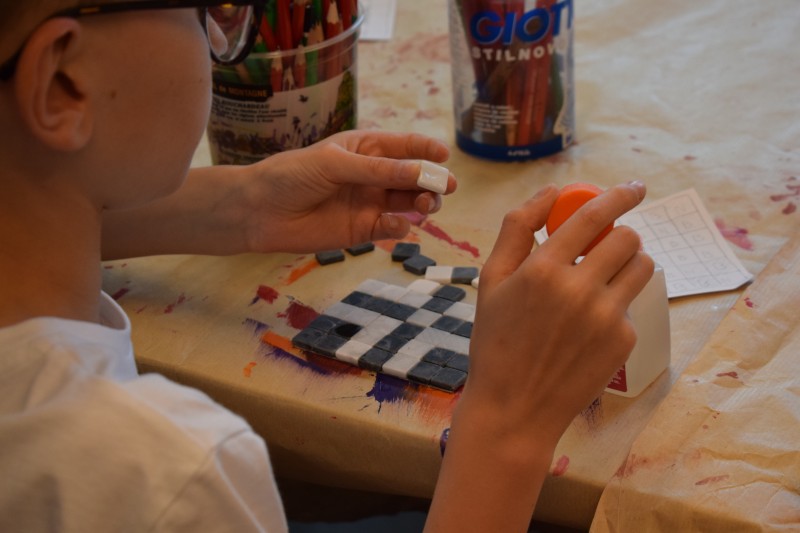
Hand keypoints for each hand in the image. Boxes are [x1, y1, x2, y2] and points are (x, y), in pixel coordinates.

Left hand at [237, 130, 456, 252]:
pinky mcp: (362, 231)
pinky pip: (390, 228)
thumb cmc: (291, 175)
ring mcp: (369, 204)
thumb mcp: (334, 164)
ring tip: (427, 206)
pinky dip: (400, 227)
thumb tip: (419, 171)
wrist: (259, 211)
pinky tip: (397, 225)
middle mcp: (372, 176)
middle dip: (432, 180)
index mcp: (365, 149)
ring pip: (408, 203)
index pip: (404, 146)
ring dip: (423, 204)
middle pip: (413, 177)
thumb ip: (377, 170)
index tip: (444, 155)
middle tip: (445, 187)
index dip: (426, 149)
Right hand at [467, 181, 653, 443]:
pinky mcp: (623, 342)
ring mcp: (606, 318)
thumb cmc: (495, 342)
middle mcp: (579, 290)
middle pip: (627, 238)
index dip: (619, 195)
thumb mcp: (490, 281)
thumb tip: (551, 191)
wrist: (514, 409)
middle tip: (606, 245)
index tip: (634, 187)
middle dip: (621, 233)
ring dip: (629, 262)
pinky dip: (615, 305)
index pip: (593, 215)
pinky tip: (588, 328)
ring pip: (641, 267)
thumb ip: (517, 228)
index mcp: (543, 269)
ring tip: (603, 279)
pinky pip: (631, 306)